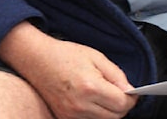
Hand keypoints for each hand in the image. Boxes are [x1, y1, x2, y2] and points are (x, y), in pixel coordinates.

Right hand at [1, 23, 136, 118]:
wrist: (35, 58)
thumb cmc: (63, 55)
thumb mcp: (95, 56)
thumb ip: (116, 75)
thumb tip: (130, 91)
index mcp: (90, 87)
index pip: (123, 104)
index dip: (130, 97)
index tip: (129, 92)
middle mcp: (80, 104)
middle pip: (116, 116)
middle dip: (120, 105)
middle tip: (115, 91)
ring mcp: (71, 114)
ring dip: (108, 110)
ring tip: (100, 93)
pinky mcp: (64, 117)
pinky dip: (95, 113)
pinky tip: (89, 99)